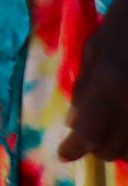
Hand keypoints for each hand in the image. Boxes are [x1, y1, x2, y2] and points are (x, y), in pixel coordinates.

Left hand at [60, 0, 127, 160]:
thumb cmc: (121, 31)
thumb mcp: (92, 54)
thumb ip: (83, 90)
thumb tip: (73, 125)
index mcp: (109, 87)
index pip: (88, 134)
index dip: (74, 149)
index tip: (64, 153)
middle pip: (110, 150)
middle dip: (94, 147)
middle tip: (87, 134)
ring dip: (116, 147)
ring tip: (108, 129)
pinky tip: (124, 126)